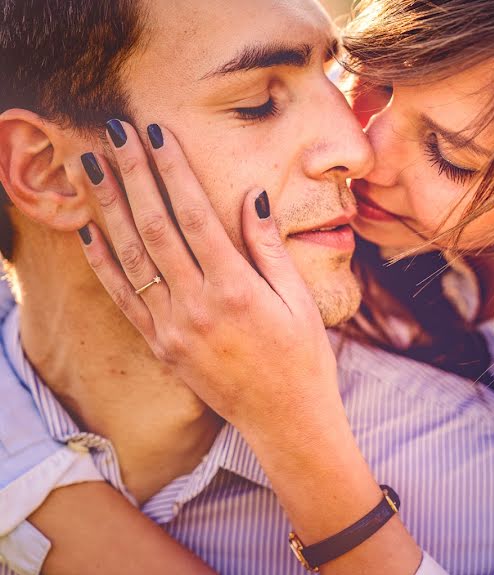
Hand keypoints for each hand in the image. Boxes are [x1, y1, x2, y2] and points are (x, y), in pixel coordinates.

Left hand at [76, 121, 424, 574]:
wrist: (286, 420)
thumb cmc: (302, 359)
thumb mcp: (298, 300)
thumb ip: (268, 248)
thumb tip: (251, 197)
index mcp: (235, 289)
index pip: (193, 215)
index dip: (172, 170)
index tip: (155, 133)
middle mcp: (196, 305)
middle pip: (154, 227)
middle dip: (132, 175)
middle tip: (113, 132)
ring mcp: (173, 328)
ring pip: (131, 257)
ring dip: (107, 208)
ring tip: (89, 167)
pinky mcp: (161, 346)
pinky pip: (124, 298)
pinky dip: (103, 263)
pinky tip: (88, 230)